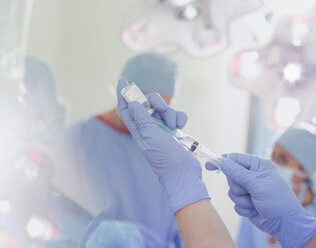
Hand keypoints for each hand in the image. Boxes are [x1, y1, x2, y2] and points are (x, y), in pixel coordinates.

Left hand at [116, 79, 208, 213]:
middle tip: (161, 108)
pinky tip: (181, 126)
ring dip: (171, 113)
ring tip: (175, 125)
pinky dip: (180, 118)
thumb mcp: (151, 136)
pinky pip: (177, 116)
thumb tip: (132, 103)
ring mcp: (163, 129)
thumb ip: (141, 118)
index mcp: (139, 130)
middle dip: (156, 102)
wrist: (183, 172)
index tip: (123, 80)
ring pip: (164, 109)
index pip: (126, 109)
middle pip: (148, 105)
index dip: (123, 95)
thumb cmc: (165, 157)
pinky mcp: (175, 131)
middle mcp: (149, 128)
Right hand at [209, 153, 315, 247]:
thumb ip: (239, 174)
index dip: (222, 161)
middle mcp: (252, 176)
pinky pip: (235, 203)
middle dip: (238, 187)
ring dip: (242, 200)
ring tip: (254, 202)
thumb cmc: (277, 200)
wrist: (284, 223)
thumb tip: (224, 163)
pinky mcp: (246, 202)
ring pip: (232, 191)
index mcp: (258, 166)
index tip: (209, 165)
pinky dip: (244, 208)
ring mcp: (249, 189)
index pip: (236, 159)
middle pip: (231, 176)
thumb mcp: (258, 184)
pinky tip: (255, 210)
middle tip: (249, 191)